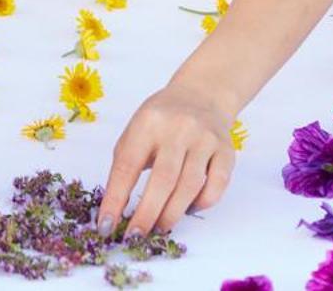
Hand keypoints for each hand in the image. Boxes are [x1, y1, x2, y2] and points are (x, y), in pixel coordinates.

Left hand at [94, 80, 236, 236]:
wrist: (201, 95)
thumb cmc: (160, 121)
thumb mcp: (135, 131)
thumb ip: (125, 165)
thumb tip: (115, 211)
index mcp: (147, 122)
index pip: (127, 166)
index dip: (115, 199)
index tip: (106, 226)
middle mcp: (178, 128)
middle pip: (163, 179)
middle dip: (146, 214)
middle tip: (135, 237)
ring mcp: (205, 138)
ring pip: (190, 186)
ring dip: (172, 214)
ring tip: (158, 228)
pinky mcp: (226, 150)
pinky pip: (216, 186)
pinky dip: (202, 204)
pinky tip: (188, 209)